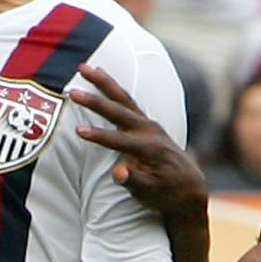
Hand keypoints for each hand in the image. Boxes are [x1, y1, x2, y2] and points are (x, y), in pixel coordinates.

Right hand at [68, 60, 207, 217]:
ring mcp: (148, 124)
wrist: (188, 187)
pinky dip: (112, 87)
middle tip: (72, 91)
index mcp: (150, 150)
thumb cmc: (166, 194)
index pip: (119, 141)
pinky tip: (100, 74)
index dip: (99, 137)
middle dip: (95, 101)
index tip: (78, 132)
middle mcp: (150, 131)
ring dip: (103, 82)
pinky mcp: (145, 122)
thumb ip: (134, 181)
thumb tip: (118, 172)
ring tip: (84, 67)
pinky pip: (126, 101)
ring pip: (123, 98)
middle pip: (119, 111)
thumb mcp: (150, 194)